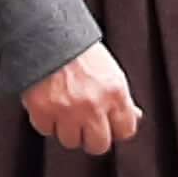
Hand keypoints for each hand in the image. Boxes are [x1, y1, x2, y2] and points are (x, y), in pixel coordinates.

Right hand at [21, 44, 142, 155]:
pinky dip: (45, 120)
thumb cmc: (76, 47)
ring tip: (62, 109)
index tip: (107, 124)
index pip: (126, 130)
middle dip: (91, 136)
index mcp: (115, 92)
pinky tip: (47, 103)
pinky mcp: (43, 111)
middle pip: (98, 145)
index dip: (115, 129)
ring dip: (66, 129)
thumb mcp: (108, 69)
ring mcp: (68, 110)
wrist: (44, 31)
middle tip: (83, 123)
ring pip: (70, 141)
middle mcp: (94, 105)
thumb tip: (134, 116)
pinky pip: (46, 130)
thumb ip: (120, 97)